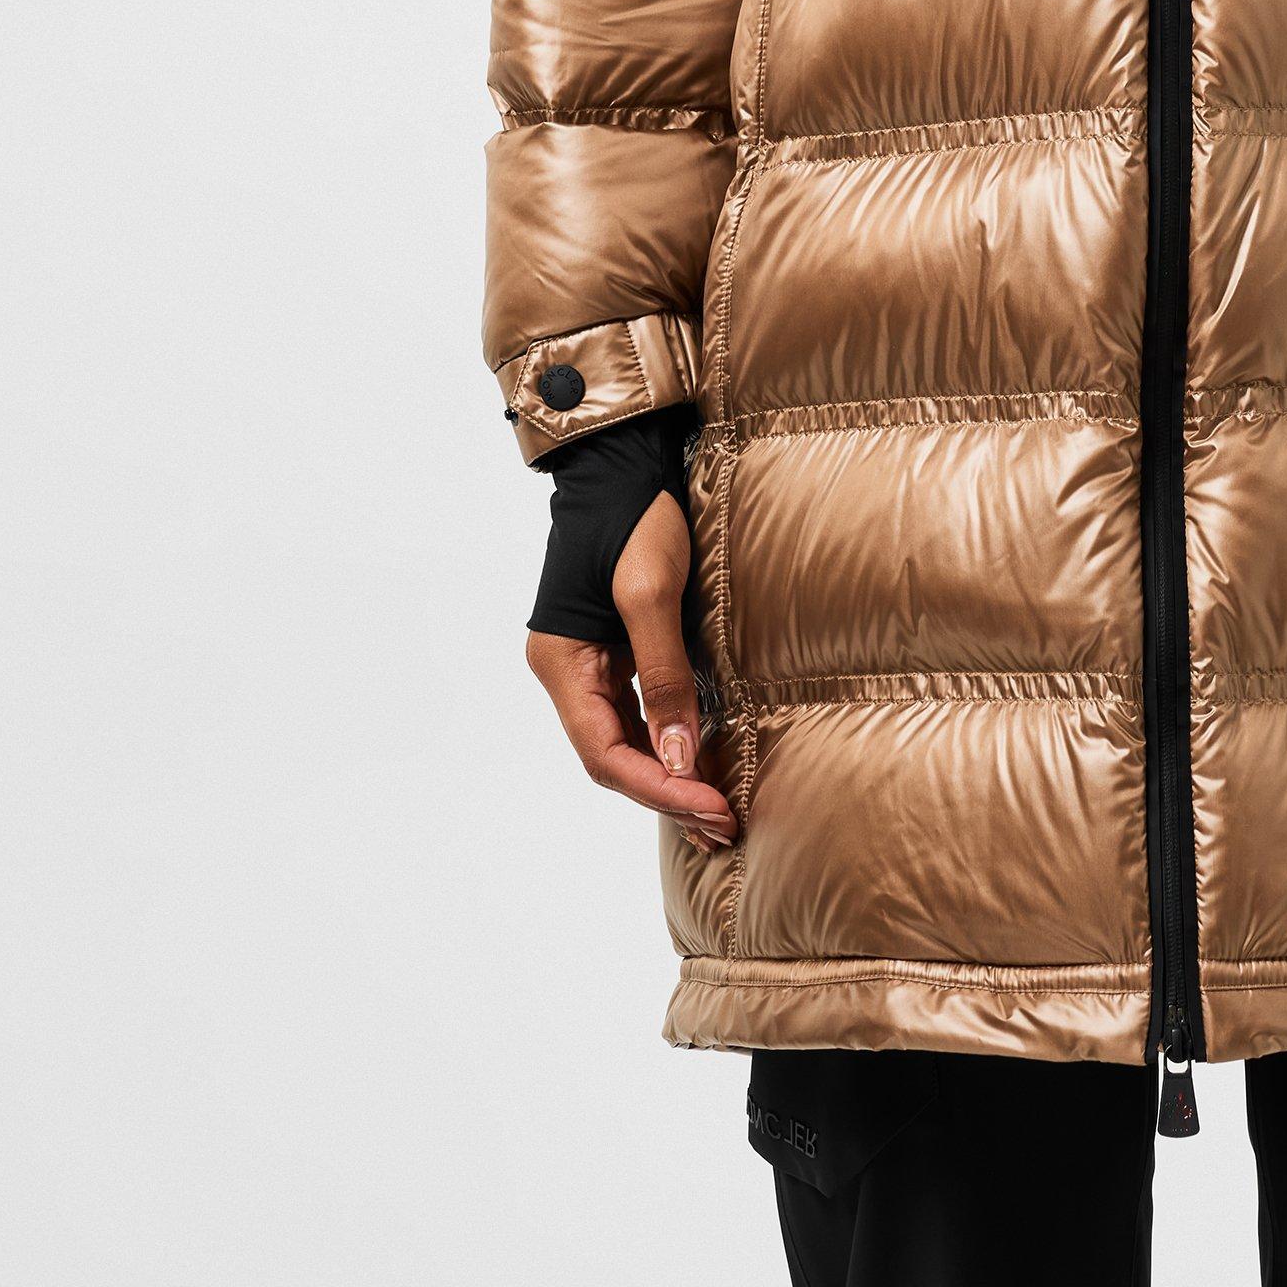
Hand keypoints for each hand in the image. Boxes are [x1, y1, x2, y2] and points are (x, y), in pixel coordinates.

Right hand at [522, 494, 736, 846]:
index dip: (657, 787)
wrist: (626, 464)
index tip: (709, 806)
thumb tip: (678, 755)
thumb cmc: (636, 518)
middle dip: (668, 792)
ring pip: (626, 741)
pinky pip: (639, 714)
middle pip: (612, 756)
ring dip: (670, 776)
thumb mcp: (652, 593)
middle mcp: (568, 672)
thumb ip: (663, 675)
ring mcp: (591, 664)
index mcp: (562, 664)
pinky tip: (702, 760)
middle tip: (724, 822)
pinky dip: (669, 742)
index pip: (603, 752)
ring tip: (718, 809)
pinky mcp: (617, 652)